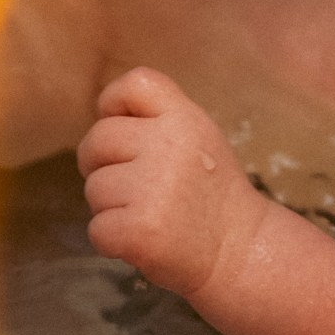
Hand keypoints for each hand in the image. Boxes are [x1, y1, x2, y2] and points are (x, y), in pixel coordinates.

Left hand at [78, 68, 258, 299]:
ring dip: (110, 207)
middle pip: (98, 138)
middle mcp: (169, 146)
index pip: (134, 84)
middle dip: (101, 165)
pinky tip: (143, 240)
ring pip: (94, 187)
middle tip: (132, 186)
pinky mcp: (139, 229)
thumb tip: (103, 119)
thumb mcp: (199, 139)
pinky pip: (96, 228)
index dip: (113, 103)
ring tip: (147, 215)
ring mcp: (153, 188)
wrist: (240, 251)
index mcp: (185, 119)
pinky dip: (111, 240)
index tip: (121, 130)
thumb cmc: (211, 196)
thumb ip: (158, 121)